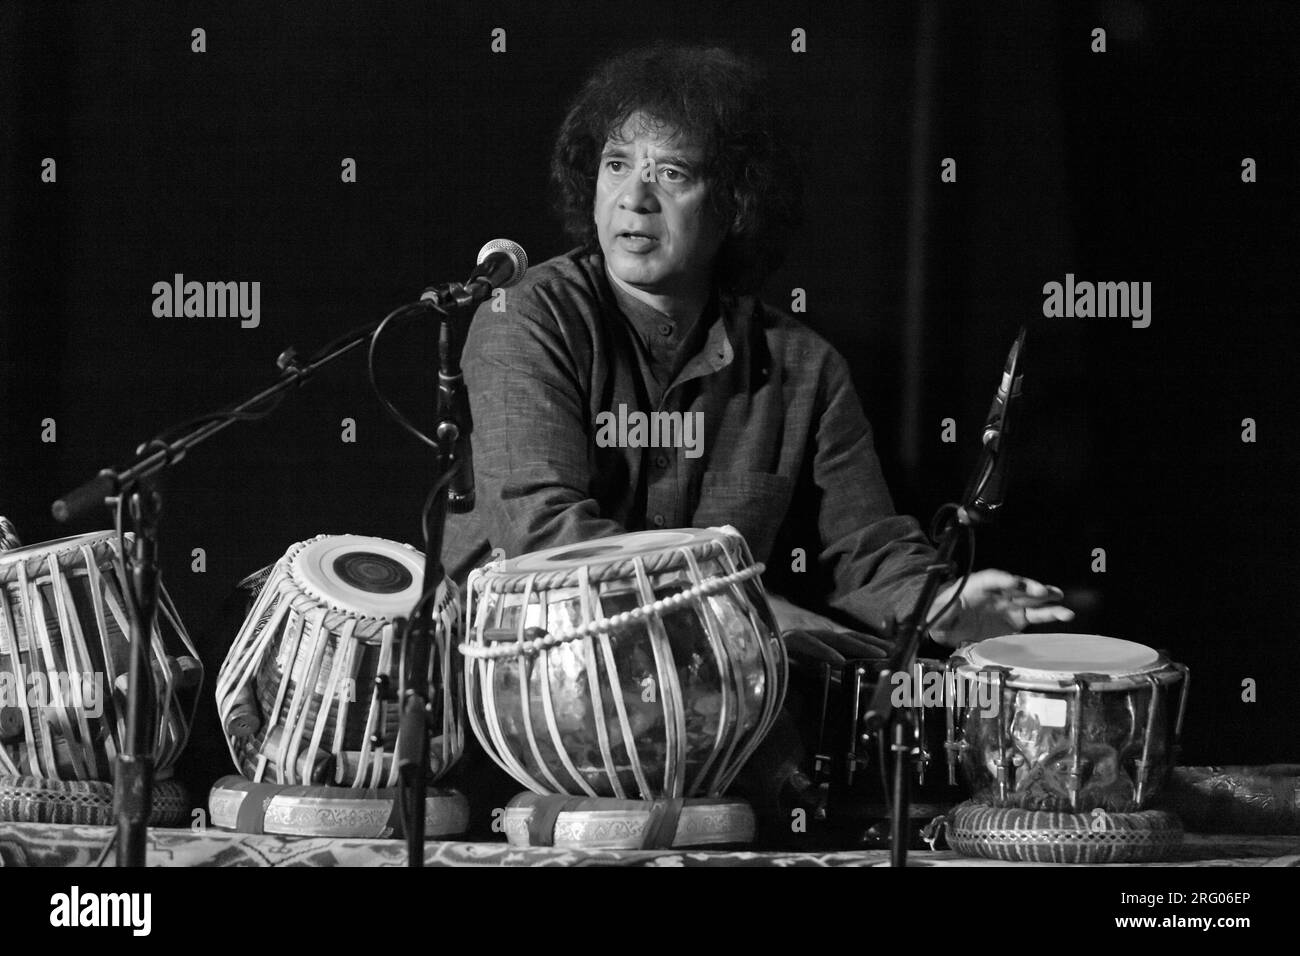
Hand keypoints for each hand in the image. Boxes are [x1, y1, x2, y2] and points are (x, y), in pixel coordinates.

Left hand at [926, 569, 1073, 647]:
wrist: (947, 625)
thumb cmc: (941, 615)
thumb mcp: (937, 615)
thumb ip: (943, 614)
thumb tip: (947, 612)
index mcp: (974, 586)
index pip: (990, 579)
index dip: (1001, 579)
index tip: (1012, 582)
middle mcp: (995, 592)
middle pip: (1013, 586)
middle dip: (1026, 587)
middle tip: (1040, 591)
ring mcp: (1007, 604)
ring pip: (1028, 598)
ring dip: (1044, 597)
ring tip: (1058, 597)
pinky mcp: (1016, 618)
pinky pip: (1035, 614)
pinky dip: (1049, 613)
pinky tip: (1064, 613)